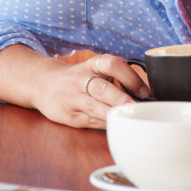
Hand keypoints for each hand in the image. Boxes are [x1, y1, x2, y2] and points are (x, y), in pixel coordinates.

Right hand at [0, 46, 151, 129]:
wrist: (44, 84)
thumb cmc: (81, 77)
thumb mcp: (96, 69)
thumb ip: (116, 77)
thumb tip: (146, 93)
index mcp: (93, 64)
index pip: (113, 64)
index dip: (130, 76)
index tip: (145, 90)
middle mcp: (81, 79)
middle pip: (101, 88)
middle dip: (119, 98)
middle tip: (135, 106)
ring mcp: (72, 98)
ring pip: (93, 107)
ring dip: (112, 114)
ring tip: (127, 119)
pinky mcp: (67, 115)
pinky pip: (89, 121)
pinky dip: (104, 124)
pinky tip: (116, 126)